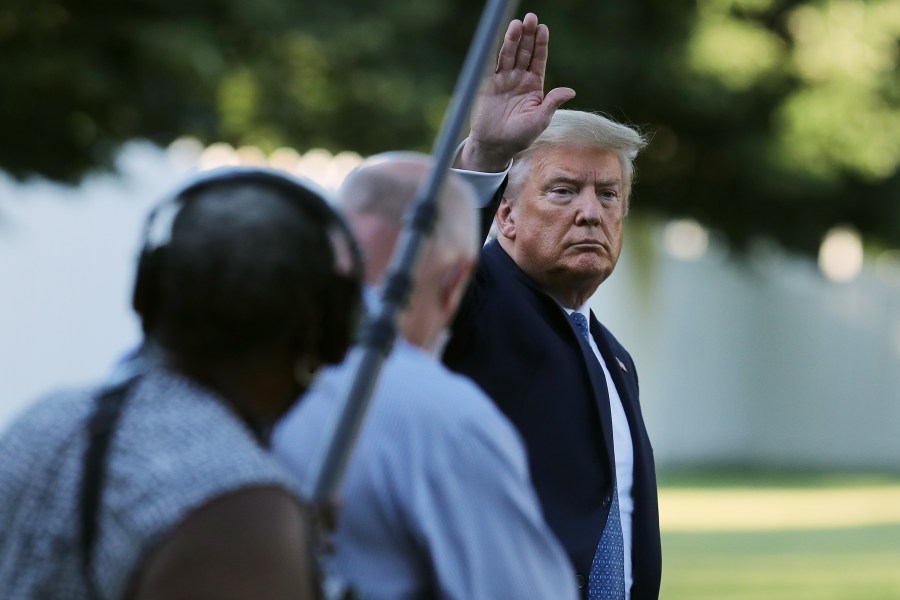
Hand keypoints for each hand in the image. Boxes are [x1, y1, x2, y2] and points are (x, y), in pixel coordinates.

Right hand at [457, 13, 575, 172]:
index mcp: (534, 85)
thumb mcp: (540, 120)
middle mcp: (519, 79)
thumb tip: (571, 91)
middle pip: (524, 52)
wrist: (495, 146)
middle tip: (531, 18)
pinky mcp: (487, 84)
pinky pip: (491, 65)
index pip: (538, 59)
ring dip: (513, 39)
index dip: (541, 44)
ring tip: (517, 24)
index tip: (543, 29)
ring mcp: (503, 80)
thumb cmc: (520, 136)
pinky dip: (494, 51)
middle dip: (528, 36)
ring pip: (509, 55)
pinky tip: (498, 38)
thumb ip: (552, 103)